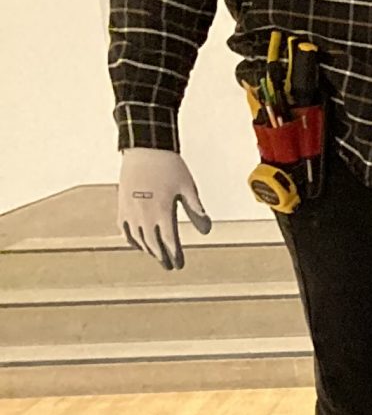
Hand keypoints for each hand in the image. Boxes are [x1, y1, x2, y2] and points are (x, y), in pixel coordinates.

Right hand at [118, 148, 210, 270]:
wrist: (145, 149)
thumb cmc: (169, 166)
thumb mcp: (188, 188)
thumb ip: (196, 210)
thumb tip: (206, 231)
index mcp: (163, 211)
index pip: (170, 242)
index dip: (175, 256)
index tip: (179, 265)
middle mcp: (145, 215)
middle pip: (153, 245)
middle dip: (162, 257)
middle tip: (170, 266)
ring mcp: (131, 211)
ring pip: (138, 239)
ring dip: (149, 250)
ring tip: (158, 256)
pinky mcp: (122, 205)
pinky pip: (125, 229)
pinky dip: (132, 239)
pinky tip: (139, 244)